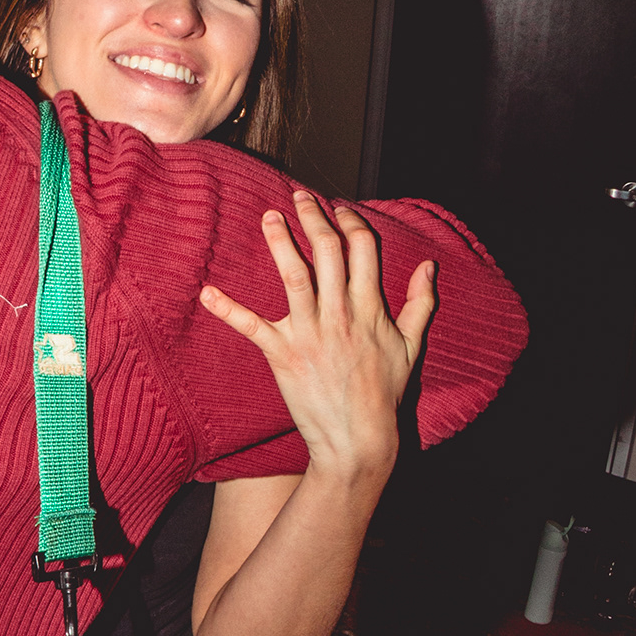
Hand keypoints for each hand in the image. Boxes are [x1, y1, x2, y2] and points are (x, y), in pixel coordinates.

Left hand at [200, 191, 435, 490]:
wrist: (359, 439)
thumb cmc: (384, 395)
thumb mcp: (411, 347)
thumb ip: (420, 303)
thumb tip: (428, 266)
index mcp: (370, 308)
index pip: (363, 249)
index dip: (351, 222)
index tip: (339, 208)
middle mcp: (341, 314)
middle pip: (328, 250)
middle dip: (314, 217)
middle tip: (300, 196)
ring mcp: (310, 334)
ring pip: (294, 276)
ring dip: (280, 242)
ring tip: (269, 216)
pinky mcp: (283, 355)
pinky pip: (252, 326)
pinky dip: (228, 309)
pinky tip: (207, 292)